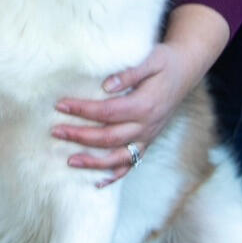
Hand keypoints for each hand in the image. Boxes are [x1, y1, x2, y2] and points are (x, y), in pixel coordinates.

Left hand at [51, 4, 229, 183]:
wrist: (185, 71)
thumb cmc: (165, 63)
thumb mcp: (152, 59)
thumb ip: (130, 73)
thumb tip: (106, 85)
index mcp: (145, 105)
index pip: (108, 111)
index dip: (83, 110)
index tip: (60, 105)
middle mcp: (146, 125)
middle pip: (109, 137)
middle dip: (80, 136)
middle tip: (56, 132)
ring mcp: (147, 137)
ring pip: (118, 157)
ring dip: (93, 162)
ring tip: (69, 161)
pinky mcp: (147, 142)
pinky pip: (131, 164)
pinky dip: (114, 176)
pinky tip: (96, 183)